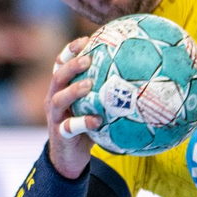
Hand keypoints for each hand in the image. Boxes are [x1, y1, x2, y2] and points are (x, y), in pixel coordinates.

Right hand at [45, 38, 102, 178]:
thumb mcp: (96, 106)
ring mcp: (56, 117)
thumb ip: (109, 92)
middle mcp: (55, 99)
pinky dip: (84, 122)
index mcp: (62, 88)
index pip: (61, 64)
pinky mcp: (61, 134)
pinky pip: (70, 127)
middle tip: (88, 58)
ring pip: (59, 99)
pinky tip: (98, 120)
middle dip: (71, 65)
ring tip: (89, 84)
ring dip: (74, 91)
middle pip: (58, 77)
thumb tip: (141, 76)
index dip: (71, 50)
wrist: (70, 157)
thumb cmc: (88, 126)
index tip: (87, 39)